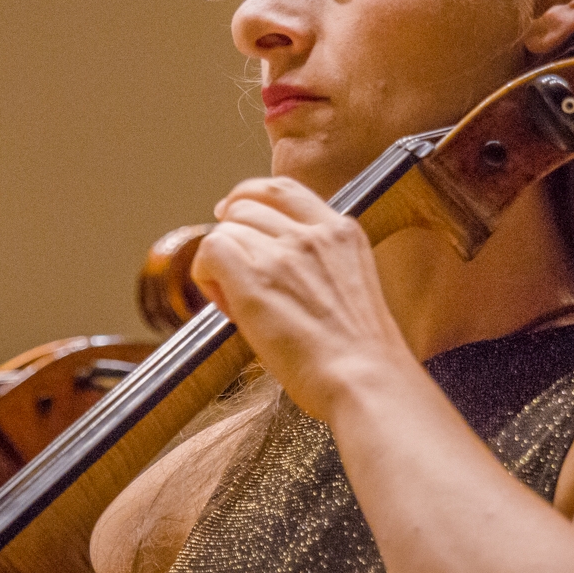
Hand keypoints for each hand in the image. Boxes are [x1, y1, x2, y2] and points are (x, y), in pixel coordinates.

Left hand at [191, 176, 418, 420]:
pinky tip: (223, 302)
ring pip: (227, 229)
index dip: (249, 199)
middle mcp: (313, 233)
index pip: (282, 190)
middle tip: (233, 274)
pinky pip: (211, 250)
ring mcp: (284, 254)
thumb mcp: (352, 284)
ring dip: (220, 260)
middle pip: (247, 205)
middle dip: (233, 235)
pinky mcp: (255, 280)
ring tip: (236, 301)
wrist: (367, 382)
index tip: (236, 219)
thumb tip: (270, 261)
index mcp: (341, 231)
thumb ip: (318, 262)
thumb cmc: (361, 356)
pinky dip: (206, 273)